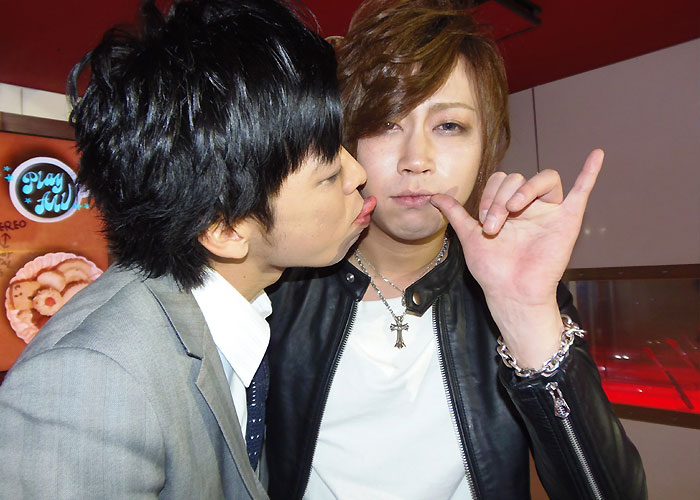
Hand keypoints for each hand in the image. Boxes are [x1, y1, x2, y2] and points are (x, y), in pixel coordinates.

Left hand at [430, 149, 602, 366]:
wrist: (511, 292)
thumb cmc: (492, 269)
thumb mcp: (469, 237)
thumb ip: (456, 213)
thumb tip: (434, 196)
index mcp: (508, 205)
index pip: (501, 180)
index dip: (489, 194)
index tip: (482, 219)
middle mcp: (530, 205)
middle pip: (519, 178)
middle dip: (501, 197)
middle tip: (494, 225)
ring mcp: (550, 211)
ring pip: (544, 178)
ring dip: (525, 190)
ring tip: (514, 209)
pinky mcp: (568, 220)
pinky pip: (583, 191)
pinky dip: (590, 172)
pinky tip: (597, 155)